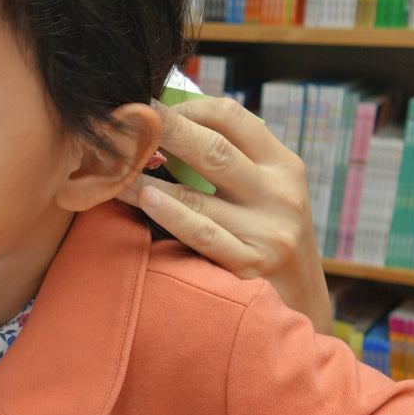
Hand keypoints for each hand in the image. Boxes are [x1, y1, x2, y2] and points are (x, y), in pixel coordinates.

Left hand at [118, 96, 331, 333]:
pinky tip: (144, 199)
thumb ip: (229, 161)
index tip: (147, 110)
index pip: (232, 118)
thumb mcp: (264, 192)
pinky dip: (171, 214)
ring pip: (198, 194)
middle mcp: (280, 193)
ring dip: (146, 177)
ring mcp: (268, 231)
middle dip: (161, 130)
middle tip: (119, 121)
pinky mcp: (251, 266)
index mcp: (283, 166)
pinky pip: (202, 234)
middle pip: (212, 148)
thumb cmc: (267, 238)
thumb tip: (163, 124)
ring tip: (112, 165)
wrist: (302, 306)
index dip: (185, 108)